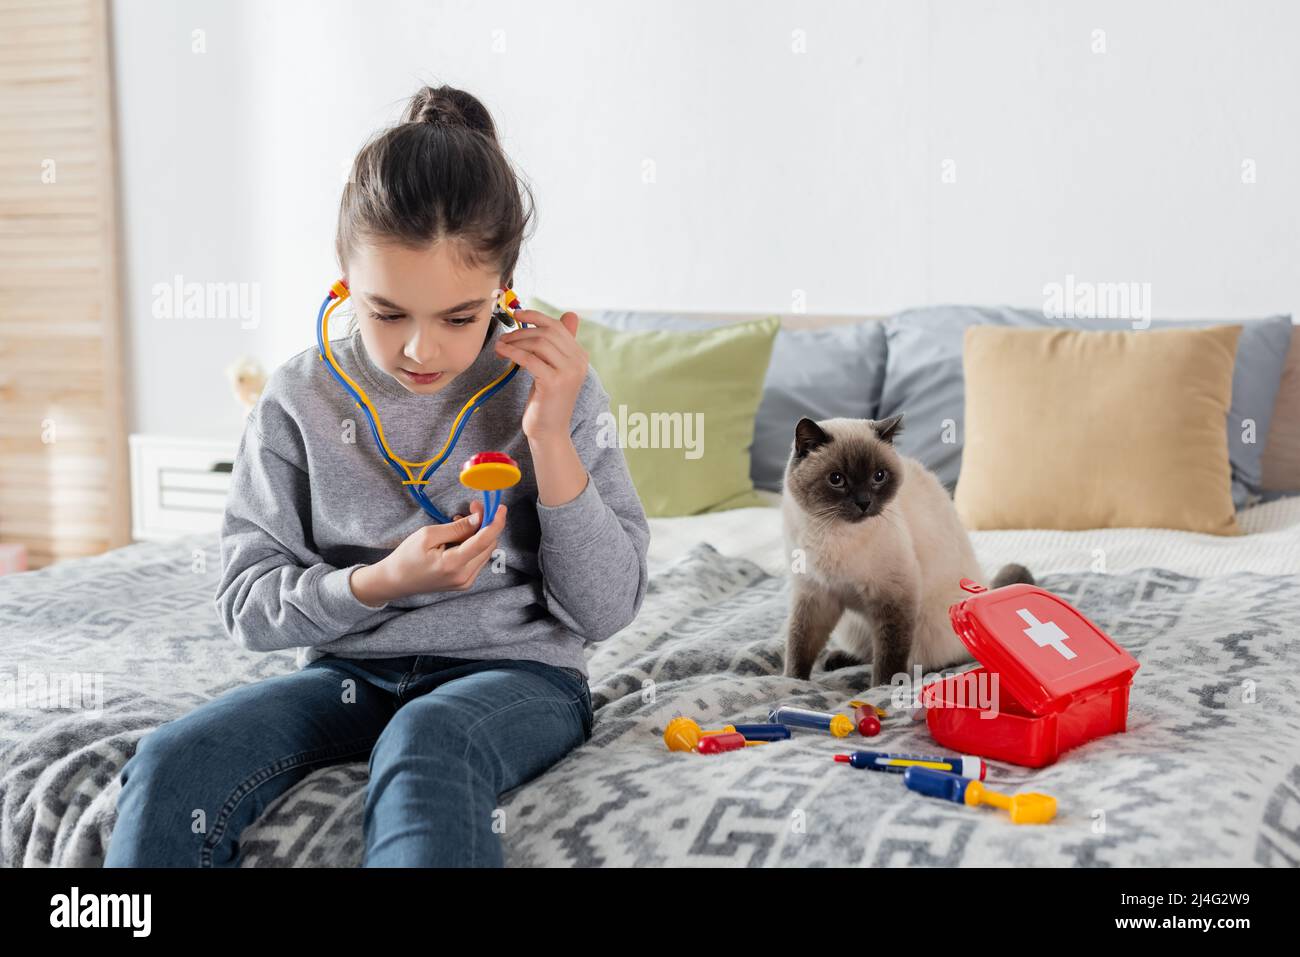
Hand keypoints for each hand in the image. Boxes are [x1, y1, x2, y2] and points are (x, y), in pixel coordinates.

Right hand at [352, 499, 506, 604]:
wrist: (395, 581)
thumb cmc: (407, 557)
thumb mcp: (428, 535)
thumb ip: (457, 528)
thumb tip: (479, 519)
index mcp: (453, 564)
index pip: (484, 541)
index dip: (495, 522)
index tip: (500, 507)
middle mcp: (464, 576)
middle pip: (488, 545)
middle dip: (485, 523)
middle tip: (472, 507)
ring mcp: (465, 581)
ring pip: (485, 551)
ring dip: (478, 533)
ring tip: (458, 521)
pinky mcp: (464, 582)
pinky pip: (477, 558)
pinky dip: (473, 544)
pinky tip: (459, 536)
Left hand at [494, 309, 587, 440]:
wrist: (549, 431)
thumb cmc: (546, 400)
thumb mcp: (553, 368)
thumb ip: (557, 345)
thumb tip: (570, 315)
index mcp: (580, 356)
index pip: (558, 326)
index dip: (536, 316)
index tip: (517, 315)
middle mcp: (579, 362)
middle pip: (547, 332)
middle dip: (522, 331)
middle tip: (504, 337)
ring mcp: (569, 372)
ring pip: (539, 343)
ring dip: (515, 341)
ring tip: (501, 347)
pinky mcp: (554, 382)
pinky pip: (530, 359)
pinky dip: (513, 352)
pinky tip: (501, 352)